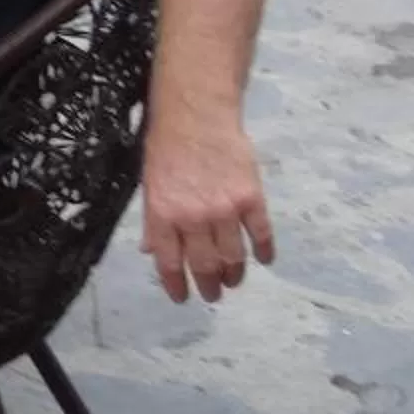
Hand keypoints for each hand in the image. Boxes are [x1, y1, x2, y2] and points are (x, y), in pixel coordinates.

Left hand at [139, 118, 275, 303]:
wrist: (196, 115)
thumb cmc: (166, 147)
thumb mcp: (149, 184)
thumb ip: (152, 220)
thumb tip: (150, 251)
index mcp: (163, 215)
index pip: (169, 261)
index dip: (176, 284)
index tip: (183, 298)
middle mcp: (193, 218)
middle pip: (204, 264)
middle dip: (209, 285)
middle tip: (213, 294)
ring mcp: (225, 210)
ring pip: (233, 256)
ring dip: (234, 274)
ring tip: (233, 281)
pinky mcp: (252, 199)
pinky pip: (261, 234)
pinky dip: (264, 251)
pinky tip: (264, 260)